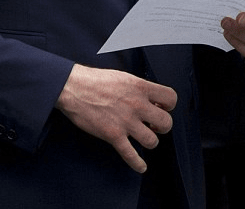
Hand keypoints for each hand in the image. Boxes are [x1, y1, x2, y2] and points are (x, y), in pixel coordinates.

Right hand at [55, 64, 176, 172]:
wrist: (74, 88)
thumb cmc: (96, 80)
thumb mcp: (125, 77)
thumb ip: (140, 88)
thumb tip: (151, 99)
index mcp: (141, 87)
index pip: (171, 98)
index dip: (169, 106)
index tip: (162, 108)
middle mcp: (137, 105)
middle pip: (166, 122)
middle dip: (163, 126)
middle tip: (154, 125)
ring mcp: (126, 122)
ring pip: (152, 141)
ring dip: (150, 141)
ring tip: (145, 138)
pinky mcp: (113, 135)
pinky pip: (131, 155)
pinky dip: (138, 164)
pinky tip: (141, 166)